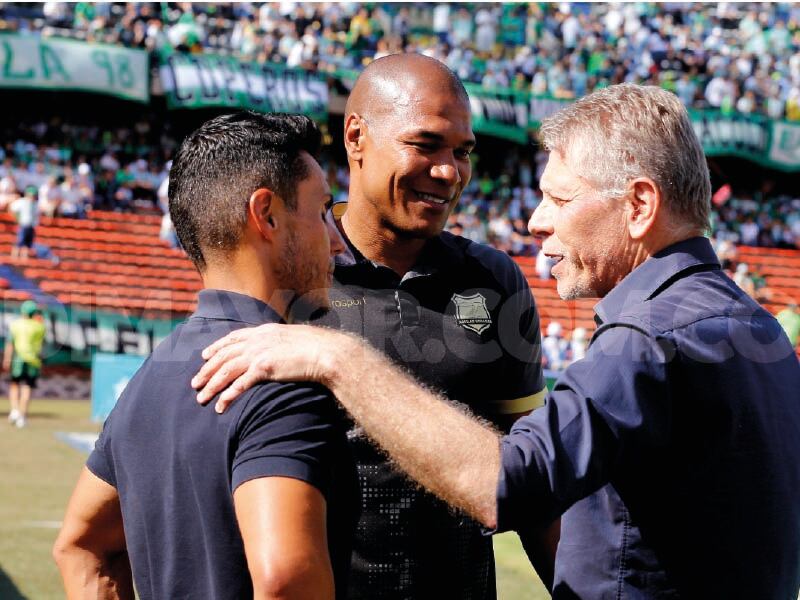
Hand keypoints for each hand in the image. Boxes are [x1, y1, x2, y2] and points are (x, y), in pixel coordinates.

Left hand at [191, 323, 354, 412]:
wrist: (324, 352)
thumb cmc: (314, 347)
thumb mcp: (291, 338)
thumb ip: (277, 343)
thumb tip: (275, 350)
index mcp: (262, 331)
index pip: (232, 338)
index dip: (216, 347)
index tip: (204, 356)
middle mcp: (256, 340)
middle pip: (223, 356)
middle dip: (206, 370)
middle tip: (194, 383)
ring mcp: (259, 353)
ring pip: (226, 370)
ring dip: (211, 385)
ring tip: (201, 398)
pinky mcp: (264, 368)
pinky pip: (240, 384)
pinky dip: (228, 396)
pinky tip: (221, 406)